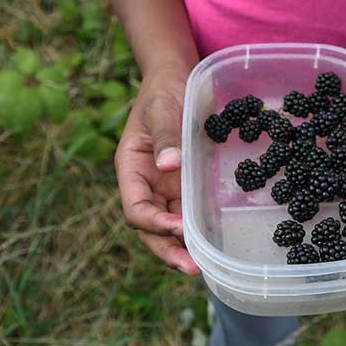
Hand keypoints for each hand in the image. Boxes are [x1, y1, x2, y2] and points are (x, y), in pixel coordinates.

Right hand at [114, 68, 200, 273]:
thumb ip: (166, 135)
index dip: (153, 222)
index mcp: (131, 168)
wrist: (177, 78)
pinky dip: (198, 230)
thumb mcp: (163, 108)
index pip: (135, 207)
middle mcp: (146, 184)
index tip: (176, 228)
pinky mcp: (185, 185)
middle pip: (150, 227)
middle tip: (191, 267)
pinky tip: (214, 243)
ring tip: (204, 266)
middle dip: (168, 249)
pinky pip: (189, 213)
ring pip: (170, 225)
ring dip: (184, 247)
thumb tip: (167, 165)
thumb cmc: (165, 90)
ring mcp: (165, 187)